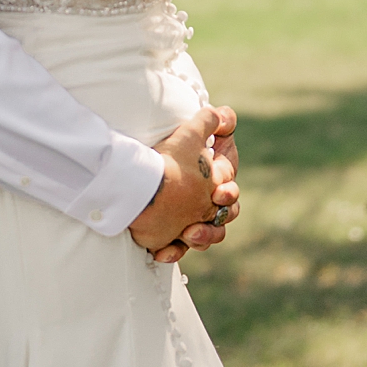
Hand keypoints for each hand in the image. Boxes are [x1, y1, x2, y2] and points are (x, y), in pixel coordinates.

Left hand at [129, 106, 239, 264]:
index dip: (228, 192)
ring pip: (204, 238)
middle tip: (200, 220)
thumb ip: (214, 120)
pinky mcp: (170, 236)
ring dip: (201, 238)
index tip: (218, 191)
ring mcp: (189, 220)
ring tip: (188, 233)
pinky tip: (161, 253)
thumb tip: (224, 114)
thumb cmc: (170, 153)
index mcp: (215, 185)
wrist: (137, 175)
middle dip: (215, 222)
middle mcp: (205, 204)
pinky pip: (176, 250)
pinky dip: (172, 252)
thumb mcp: (192, 133)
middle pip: (221, 220)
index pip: (229, 193)